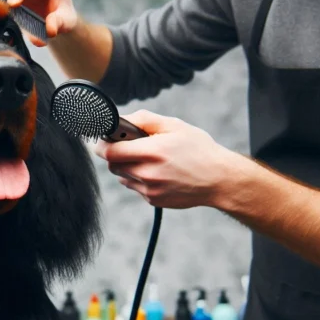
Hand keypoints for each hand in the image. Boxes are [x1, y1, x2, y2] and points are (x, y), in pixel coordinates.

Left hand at [93, 110, 240, 208]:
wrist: (218, 180)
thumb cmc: (198, 149)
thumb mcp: (174, 126)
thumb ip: (144, 120)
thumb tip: (121, 119)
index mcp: (153, 152)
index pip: (110, 151)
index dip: (101, 145)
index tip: (100, 140)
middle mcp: (148, 173)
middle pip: (112, 165)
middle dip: (116, 155)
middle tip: (129, 147)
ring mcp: (150, 189)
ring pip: (122, 177)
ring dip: (127, 167)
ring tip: (148, 160)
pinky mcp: (153, 200)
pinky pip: (135, 187)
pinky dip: (139, 179)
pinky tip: (158, 172)